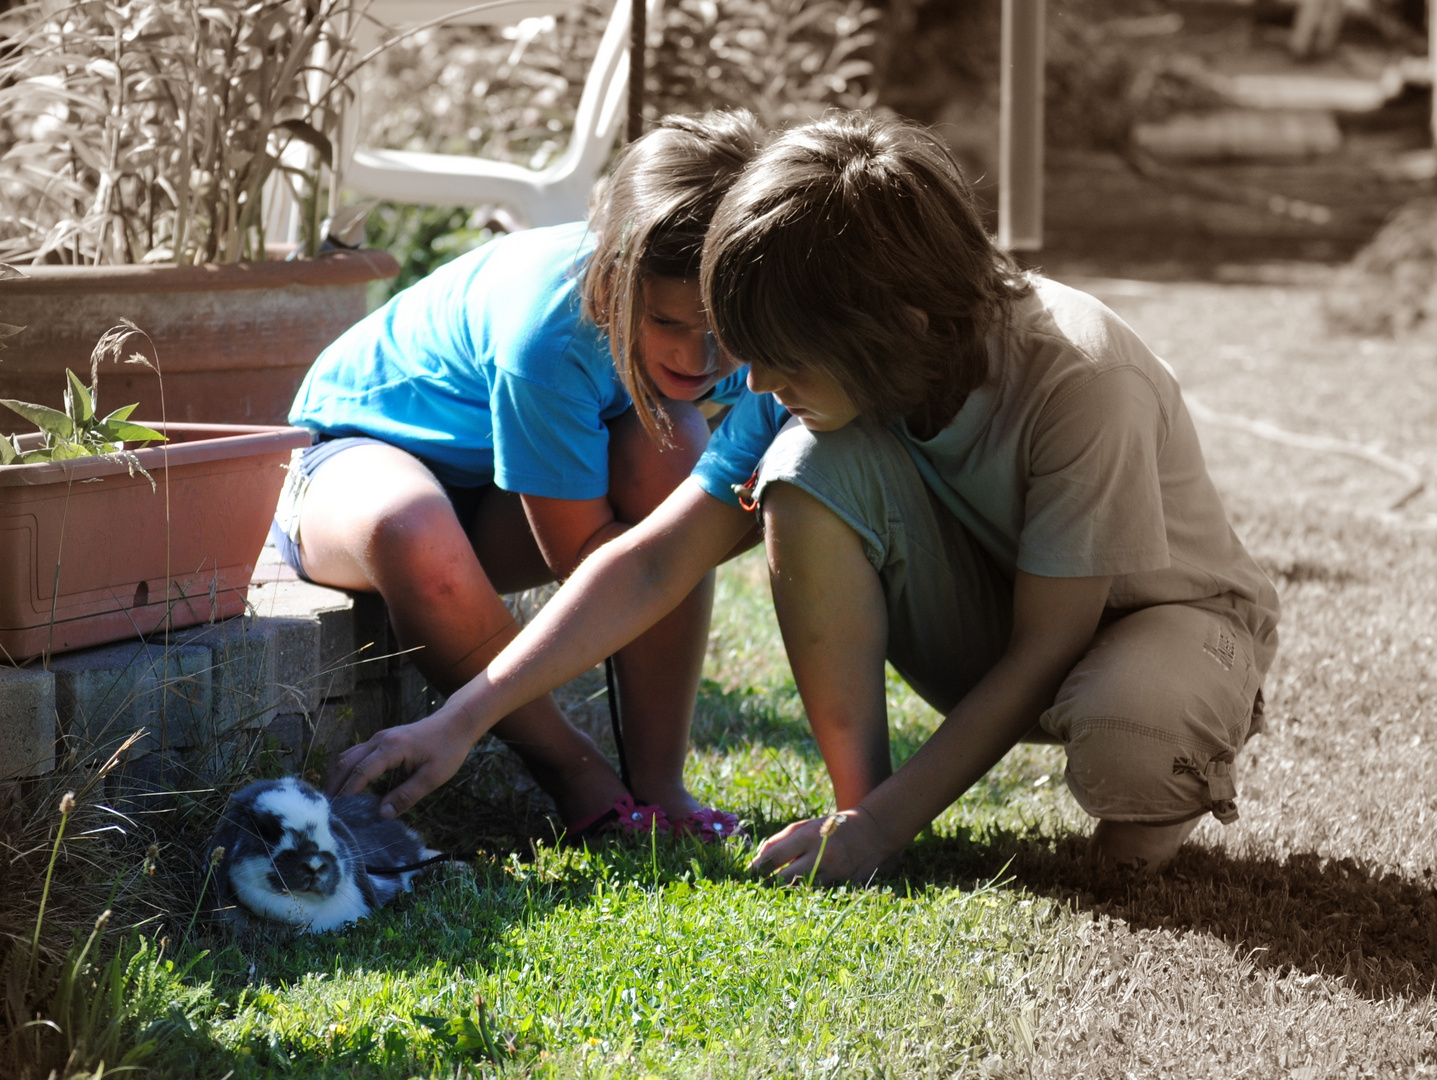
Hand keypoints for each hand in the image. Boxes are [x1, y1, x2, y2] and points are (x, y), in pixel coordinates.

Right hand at [325, 710, 473, 817]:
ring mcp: (379, 738)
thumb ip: (406, 796)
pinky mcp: (382, 740)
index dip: (348, 793)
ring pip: (348, 756)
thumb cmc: (448, 749)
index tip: (338, 812)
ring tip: (334, 801)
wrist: (457, 722)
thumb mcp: (432, 778)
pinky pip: (357, 754)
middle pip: (346, 762)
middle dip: (335, 786)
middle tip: (328, 810)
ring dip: (338, 777)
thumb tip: (382, 814)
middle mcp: (379, 740)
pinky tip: (348, 785)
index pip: (361, 772)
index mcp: (391, 748)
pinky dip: (348, 770)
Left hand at [747, 807, 899, 884]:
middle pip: (786, 879)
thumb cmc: (832, 826)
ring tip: (778, 895)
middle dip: (771, 885)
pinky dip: (810, 897)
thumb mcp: (805, 825)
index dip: (759, 869)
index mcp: (808, 836)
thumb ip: (780, 840)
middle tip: (760, 889)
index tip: (749, 876)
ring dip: (789, 894)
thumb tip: (759, 859)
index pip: (776, 857)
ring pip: (803, 891)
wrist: (873, 831)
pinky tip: (803, 897)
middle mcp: (821, 855)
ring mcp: (835, 872)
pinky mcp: (847, 884)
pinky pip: (822, 895)